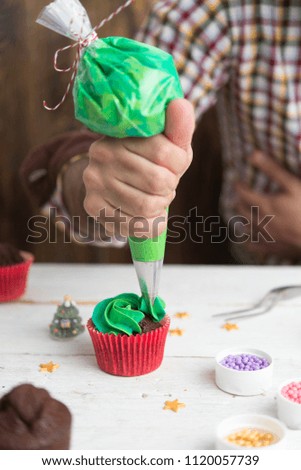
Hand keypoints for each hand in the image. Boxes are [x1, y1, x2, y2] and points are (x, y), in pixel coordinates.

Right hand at [83, 99, 194, 237]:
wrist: (116, 179)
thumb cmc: (149, 159)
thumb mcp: (167, 142)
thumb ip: (178, 128)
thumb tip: (180, 104)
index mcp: (122, 132)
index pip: (166, 153)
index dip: (179, 164)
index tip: (173, 164)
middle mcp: (101, 154)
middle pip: (158, 181)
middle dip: (169, 186)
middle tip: (164, 183)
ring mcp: (94, 181)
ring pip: (147, 206)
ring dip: (161, 205)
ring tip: (155, 197)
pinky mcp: (93, 206)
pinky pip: (137, 226)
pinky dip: (152, 223)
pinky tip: (148, 213)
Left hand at [235, 151, 300, 258]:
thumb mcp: (292, 184)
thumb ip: (273, 169)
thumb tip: (254, 154)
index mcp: (266, 204)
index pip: (245, 194)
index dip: (239, 187)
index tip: (236, 182)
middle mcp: (262, 220)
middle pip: (244, 211)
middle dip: (239, 203)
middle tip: (237, 199)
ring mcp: (268, 235)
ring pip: (249, 228)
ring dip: (243, 221)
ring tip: (240, 218)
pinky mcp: (274, 247)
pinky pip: (257, 247)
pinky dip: (249, 244)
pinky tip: (246, 243)